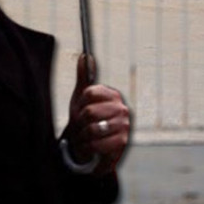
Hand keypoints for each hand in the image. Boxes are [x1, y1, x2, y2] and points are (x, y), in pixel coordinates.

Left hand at [66, 54, 130, 174]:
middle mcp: (121, 108)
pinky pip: (97, 144)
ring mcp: (124, 125)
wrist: (91, 147)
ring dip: (82, 136)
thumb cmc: (87, 120)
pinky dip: (88, 147)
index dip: (79, 103)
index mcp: (112, 95)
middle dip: (79, 123)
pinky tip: (89, 146)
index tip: (79, 110)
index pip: (89, 93)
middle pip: (89, 112)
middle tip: (80, 127)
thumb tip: (85, 56)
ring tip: (83, 137)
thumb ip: (83, 76)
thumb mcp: (81, 98)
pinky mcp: (122, 142)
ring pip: (92, 129)